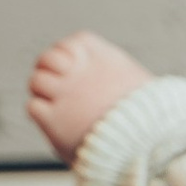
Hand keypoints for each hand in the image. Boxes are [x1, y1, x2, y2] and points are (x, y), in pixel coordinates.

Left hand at [29, 28, 149, 166]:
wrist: (146, 143)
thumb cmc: (151, 124)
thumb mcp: (142, 90)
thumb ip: (121, 82)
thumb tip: (117, 86)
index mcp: (107, 60)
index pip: (77, 41)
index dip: (72, 52)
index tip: (77, 67)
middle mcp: (81, 71)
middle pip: (49, 58)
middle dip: (50, 69)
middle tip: (58, 86)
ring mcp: (65, 94)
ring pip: (37, 80)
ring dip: (42, 92)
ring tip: (57, 105)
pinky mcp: (54, 118)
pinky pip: (34, 106)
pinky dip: (42, 114)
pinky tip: (56, 122)